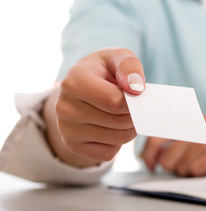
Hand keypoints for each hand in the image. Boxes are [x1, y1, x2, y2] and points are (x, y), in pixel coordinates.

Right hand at [44, 48, 144, 166]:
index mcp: (74, 80)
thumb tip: (136, 88)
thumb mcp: (118, 58)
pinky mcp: (72, 146)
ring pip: (118, 138)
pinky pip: (109, 153)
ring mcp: (66, 129)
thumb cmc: (104, 72)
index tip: (134, 94)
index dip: (133, 100)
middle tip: (132, 106)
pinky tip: (111, 127)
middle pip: (119, 121)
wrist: (81, 89)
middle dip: (133, 115)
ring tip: (123, 115)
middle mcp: (64, 106)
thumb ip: (129, 66)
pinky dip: (117, 142)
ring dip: (129, 129)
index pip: (115, 101)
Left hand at [140, 117, 205, 175]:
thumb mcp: (205, 130)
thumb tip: (153, 157)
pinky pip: (198, 171)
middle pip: (164, 159)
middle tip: (182, 169)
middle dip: (171, 168)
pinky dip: (204, 174)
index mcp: (189, 117)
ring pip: (180, 168)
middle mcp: (195, 124)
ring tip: (205, 165)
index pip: (154, 134)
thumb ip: (181, 137)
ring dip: (191, 172)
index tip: (149, 163)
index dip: (148, 153)